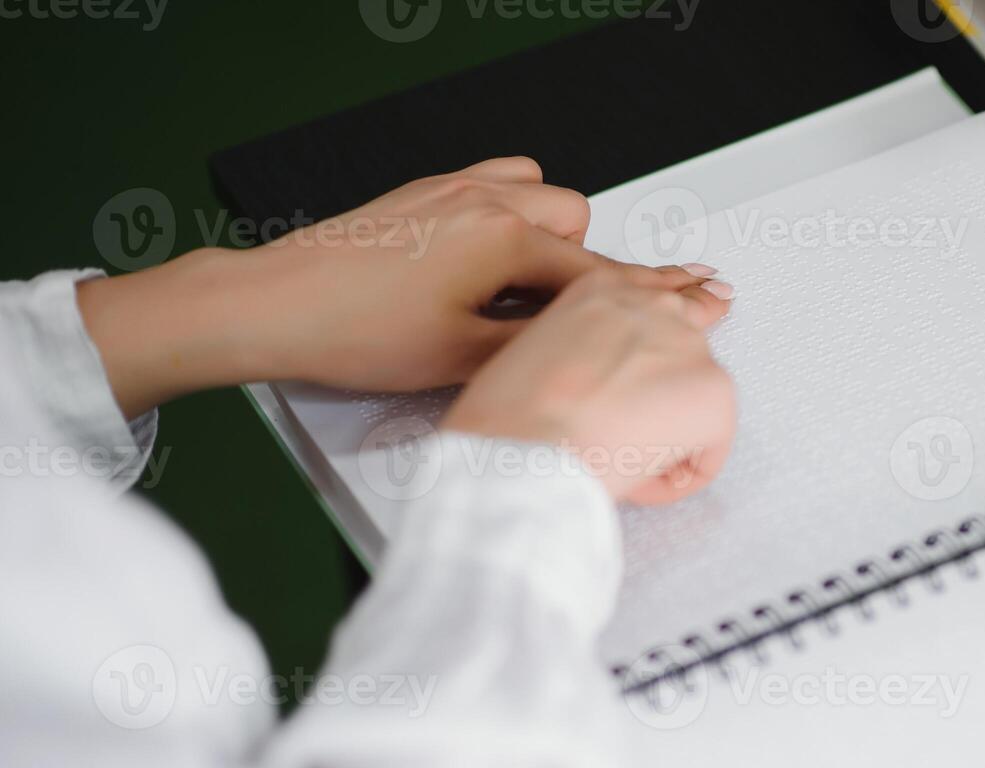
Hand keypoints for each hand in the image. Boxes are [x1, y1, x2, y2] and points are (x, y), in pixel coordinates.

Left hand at [78, 157, 715, 416]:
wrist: (276, 304)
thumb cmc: (356, 333)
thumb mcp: (464, 361)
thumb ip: (540, 345)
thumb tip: (588, 342)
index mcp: (505, 240)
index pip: (601, 270)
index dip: (654, 292)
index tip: (702, 294)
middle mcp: (485, 202)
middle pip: (577, 224)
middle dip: (587, 269)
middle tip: (586, 315)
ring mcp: (453, 191)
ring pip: (540, 196)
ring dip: (550, 236)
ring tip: (530, 291)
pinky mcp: (426, 193)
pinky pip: (496, 181)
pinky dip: (514, 211)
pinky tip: (497, 250)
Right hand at [443, 268, 735, 504]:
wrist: (524, 446)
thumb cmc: (507, 417)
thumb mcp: (532, 354)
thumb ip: (577, 350)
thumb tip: (599, 386)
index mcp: (602, 290)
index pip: (654, 301)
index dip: (666, 332)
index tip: (683, 333)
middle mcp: (653, 306)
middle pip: (685, 349)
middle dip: (665, 395)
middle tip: (630, 432)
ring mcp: (690, 348)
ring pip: (695, 405)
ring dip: (666, 438)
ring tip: (615, 461)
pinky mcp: (715, 394)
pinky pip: (709, 452)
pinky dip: (677, 478)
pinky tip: (636, 481)